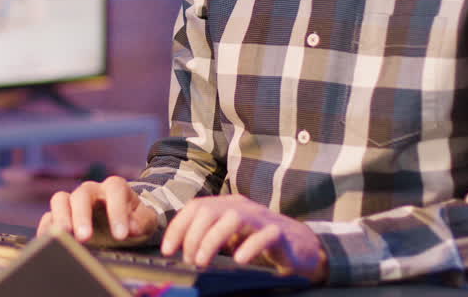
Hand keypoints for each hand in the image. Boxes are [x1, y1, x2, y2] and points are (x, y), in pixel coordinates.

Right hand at [38, 175, 160, 247]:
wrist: (121, 223)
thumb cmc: (133, 220)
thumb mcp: (146, 220)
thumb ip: (142, 221)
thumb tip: (131, 228)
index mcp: (114, 187)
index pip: (114, 191)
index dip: (117, 212)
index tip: (121, 235)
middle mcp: (91, 190)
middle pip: (82, 194)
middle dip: (82, 216)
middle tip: (85, 237)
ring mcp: (73, 201)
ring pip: (60, 200)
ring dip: (61, 218)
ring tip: (64, 235)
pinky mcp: (61, 216)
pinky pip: (48, 217)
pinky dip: (47, 229)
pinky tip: (49, 242)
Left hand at [160, 194, 327, 283]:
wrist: (300, 247)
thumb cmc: (259, 243)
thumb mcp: (229, 239)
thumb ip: (208, 238)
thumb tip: (180, 251)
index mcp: (226, 205)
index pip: (195, 207)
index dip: (177, 227)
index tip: (167, 249)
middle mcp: (242, 206)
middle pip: (209, 211)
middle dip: (193, 236)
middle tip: (188, 259)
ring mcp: (261, 218)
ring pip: (233, 218)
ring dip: (213, 240)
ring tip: (203, 261)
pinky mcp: (280, 234)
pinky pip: (264, 235)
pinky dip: (249, 247)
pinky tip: (239, 260)